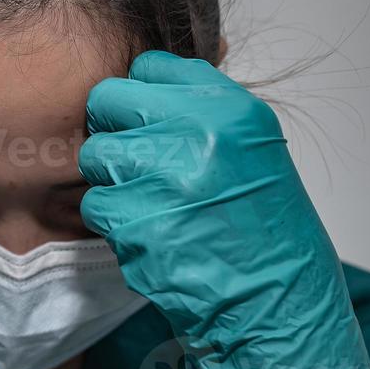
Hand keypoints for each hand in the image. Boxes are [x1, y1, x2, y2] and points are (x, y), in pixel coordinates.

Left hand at [78, 51, 369, 368]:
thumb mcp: (250, 147)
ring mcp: (164, 179)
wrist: (275, 301)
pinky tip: (154, 235)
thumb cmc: (261, 226)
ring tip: (157, 206)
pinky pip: (96, 207)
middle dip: (116, 133)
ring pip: (95, 157)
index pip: (149, 67)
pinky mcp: (136, 223)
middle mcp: (197, 135)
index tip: (152, 122)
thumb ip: (198, 108)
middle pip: (107, 102)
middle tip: (143, 166)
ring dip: (115, 183)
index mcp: (229, 109)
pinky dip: (116, 224)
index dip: (141, 97)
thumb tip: (143, 73)